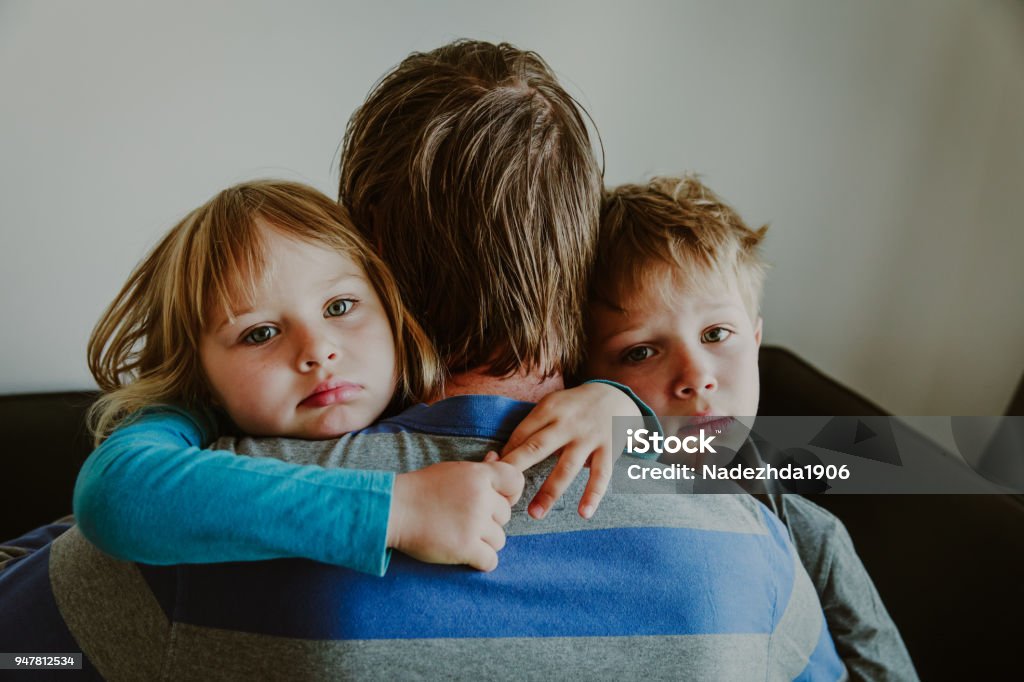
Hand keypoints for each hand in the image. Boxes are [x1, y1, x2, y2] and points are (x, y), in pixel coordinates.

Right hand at [387, 460, 523, 571]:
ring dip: (484, 542)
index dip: (510, 494)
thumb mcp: (451, 470)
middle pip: (506, 515)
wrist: (393, 509)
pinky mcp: (465, 547)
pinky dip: (480, 561)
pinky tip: (464, 553)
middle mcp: (481, 497)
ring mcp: (474, 523)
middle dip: (490, 521)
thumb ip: (478, 468)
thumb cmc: (421, 489)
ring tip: (461, 535)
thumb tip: (496, 456)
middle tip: (465, 520)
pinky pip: (491, 561)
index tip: (496, 500)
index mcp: (478, 475)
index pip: (516, 481)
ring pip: (500, 540)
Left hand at [500, 382, 639, 519]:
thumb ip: (532, 428)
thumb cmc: (573, 407)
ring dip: (550, 492)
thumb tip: (503, 456)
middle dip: (517, 470)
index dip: (506, 456)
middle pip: (537, 448)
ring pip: (566, 468)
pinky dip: (593, 495)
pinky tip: (584, 513)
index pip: (521, 435)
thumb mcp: (552, 405)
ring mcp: (588, 437)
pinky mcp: (608, 449)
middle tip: (502, 494)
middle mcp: (567, 423)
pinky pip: (601, 475)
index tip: (493, 475)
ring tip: (535, 513)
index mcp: (549, 409)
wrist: (615, 395)